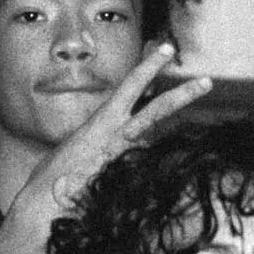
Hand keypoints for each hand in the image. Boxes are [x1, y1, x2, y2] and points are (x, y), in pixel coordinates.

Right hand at [22, 44, 213, 218]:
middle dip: (183, 95)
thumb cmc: (54, 178)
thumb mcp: (78, 150)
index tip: (166, 50)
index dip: (149, 67)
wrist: (45, 203)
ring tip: (203, 97)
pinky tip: (171, 174)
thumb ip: (100, 142)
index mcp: (102, 122)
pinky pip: (149, 166)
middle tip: (207, 82)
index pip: (131, 87)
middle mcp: (115, 134)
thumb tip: (115, 143)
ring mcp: (122, 156)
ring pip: (158, 135)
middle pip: (157, 109)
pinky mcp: (126, 176)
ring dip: (178, 122)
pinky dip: (160, 168)